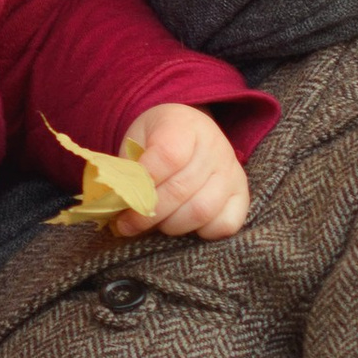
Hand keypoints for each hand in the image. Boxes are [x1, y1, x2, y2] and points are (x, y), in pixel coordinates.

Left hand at [115, 103, 250, 240]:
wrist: (188, 132)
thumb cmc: (156, 141)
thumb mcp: (135, 142)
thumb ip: (127, 170)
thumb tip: (116, 204)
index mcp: (183, 124)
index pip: (167, 156)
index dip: (144, 183)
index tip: (122, 199)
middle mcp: (214, 145)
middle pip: (181, 189)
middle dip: (148, 213)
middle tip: (127, 224)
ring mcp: (231, 171)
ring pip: (202, 210)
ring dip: (171, 225)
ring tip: (155, 224)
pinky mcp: (241, 194)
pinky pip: (225, 224)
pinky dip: (201, 233)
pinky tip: (185, 224)